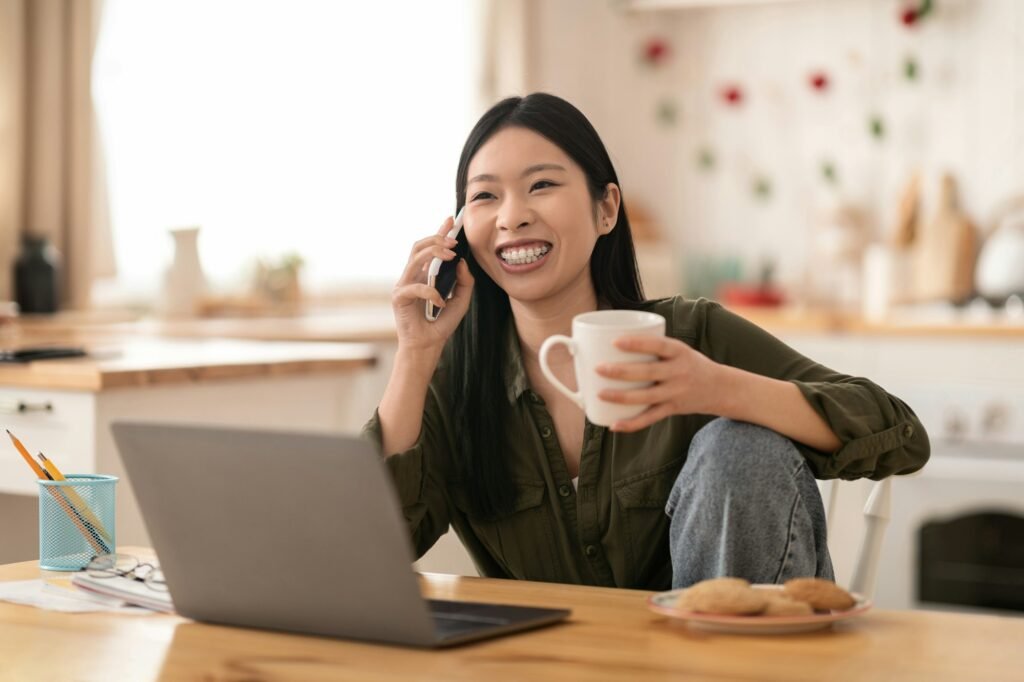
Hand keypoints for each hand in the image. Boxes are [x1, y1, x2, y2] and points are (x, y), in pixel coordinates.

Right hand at [391, 216, 474, 351]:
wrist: (427, 346)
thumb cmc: (441, 323)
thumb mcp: (460, 301)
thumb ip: (464, 282)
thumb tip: (462, 263)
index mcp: (425, 274)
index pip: (430, 248)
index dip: (439, 232)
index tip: (451, 220)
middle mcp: (413, 276)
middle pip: (419, 247)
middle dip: (436, 239)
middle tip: (454, 241)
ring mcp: (403, 285)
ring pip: (415, 259)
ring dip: (434, 253)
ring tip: (451, 256)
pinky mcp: (398, 297)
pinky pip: (415, 287)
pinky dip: (430, 292)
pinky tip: (440, 301)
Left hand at [596, 336, 723, 431]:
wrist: (721, 388)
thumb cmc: (689, 364)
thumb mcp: (678, 350)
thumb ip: (653, 348)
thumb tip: (611, 343)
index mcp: (679, 352)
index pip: (658, 345)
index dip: (637, 343)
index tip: (615, 342)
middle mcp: (679, 372)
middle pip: (648, 372)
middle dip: (621, 371)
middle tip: (599, 368)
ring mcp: (676, 392)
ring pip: (647, 397)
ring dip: (622, 397)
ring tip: (600, 394)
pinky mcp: (673, 409)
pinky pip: (650, 418)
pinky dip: (632, 423)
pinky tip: (614, 425)